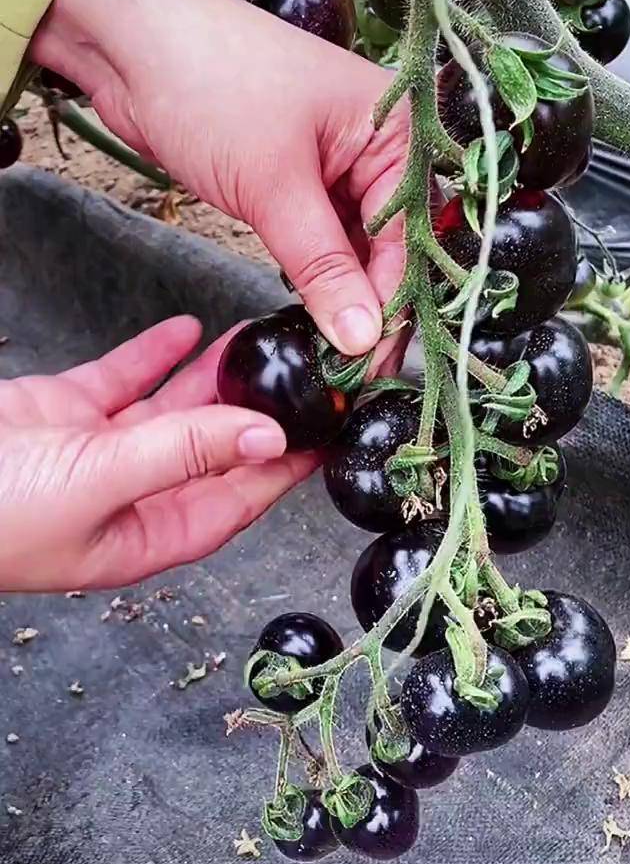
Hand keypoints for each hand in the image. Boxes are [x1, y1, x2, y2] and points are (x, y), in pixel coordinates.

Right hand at [0, 318, 316, 592]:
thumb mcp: (99, 482)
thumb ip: (182, 454)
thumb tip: (263, 436)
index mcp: (147, 533)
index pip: (237, 499)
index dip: (283, 466)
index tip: (328, 428)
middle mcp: (132, 496)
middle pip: (215, 449)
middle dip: (258, 410)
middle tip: (305, 371)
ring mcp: (100, 453)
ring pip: (175, 410)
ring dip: (216, 376)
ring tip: (263, 340)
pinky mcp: (67, 414)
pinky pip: (124, 380)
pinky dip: (155, 354)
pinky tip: (190, 330)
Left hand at [31, 0, 408, 359]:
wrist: (131, 41)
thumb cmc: (212, 86)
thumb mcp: (275, 186)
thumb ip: (324, 267)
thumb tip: (364, 338)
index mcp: (397, 128)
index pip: (410, 234)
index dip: (393, 303)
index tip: (374, 364)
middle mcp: (379, 145)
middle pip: (391, 243)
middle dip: (373, 304)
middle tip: (354, 372)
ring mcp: (338, 163)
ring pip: (356, 246)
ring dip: (345, 295)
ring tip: (335, 355)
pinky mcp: (298, 180)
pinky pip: (324, 239)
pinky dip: (318, 274)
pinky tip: (315, 313)